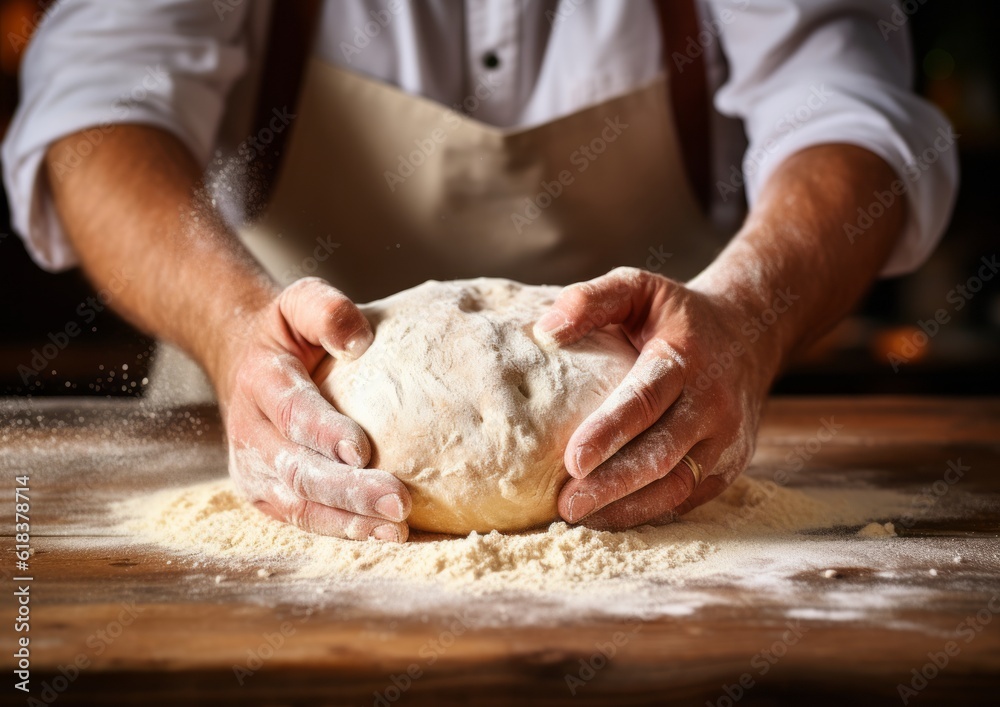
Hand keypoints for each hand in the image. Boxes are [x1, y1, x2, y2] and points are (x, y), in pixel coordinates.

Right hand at [217, 277, 410, 540]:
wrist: (239, 359)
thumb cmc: (284, 333)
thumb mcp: (298, 302)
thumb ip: (325, 310)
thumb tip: (359, 340)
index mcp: (260, 382)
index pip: (293, 413)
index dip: (324, 433)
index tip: (361, 449)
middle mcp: (251, 433)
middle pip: (300, 470)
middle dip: (349, 491)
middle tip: (398, 503)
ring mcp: (255, 470)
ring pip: (301, 505)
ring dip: (349, 522)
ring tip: (396, 530)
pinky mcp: (266, 495)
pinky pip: (305, 519)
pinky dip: (344, 531)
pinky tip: (385, 536)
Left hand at [533, 267, 780, 529]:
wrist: (750, 335)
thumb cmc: (677, 315)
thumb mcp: (639, 288)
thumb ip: (592, 300)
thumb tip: (545, 330)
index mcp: (685, 358)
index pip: (645, 400)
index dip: (610, 432)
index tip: (572, 460)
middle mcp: (711, 403)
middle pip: (661, 454)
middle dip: (612, 484)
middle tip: (567, 504)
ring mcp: (725, 440)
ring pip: (676, 485)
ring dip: (627, 507)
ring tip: (581, 518)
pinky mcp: (728, 466)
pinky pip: (687, 497)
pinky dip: (648, 512)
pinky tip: (609, 517)